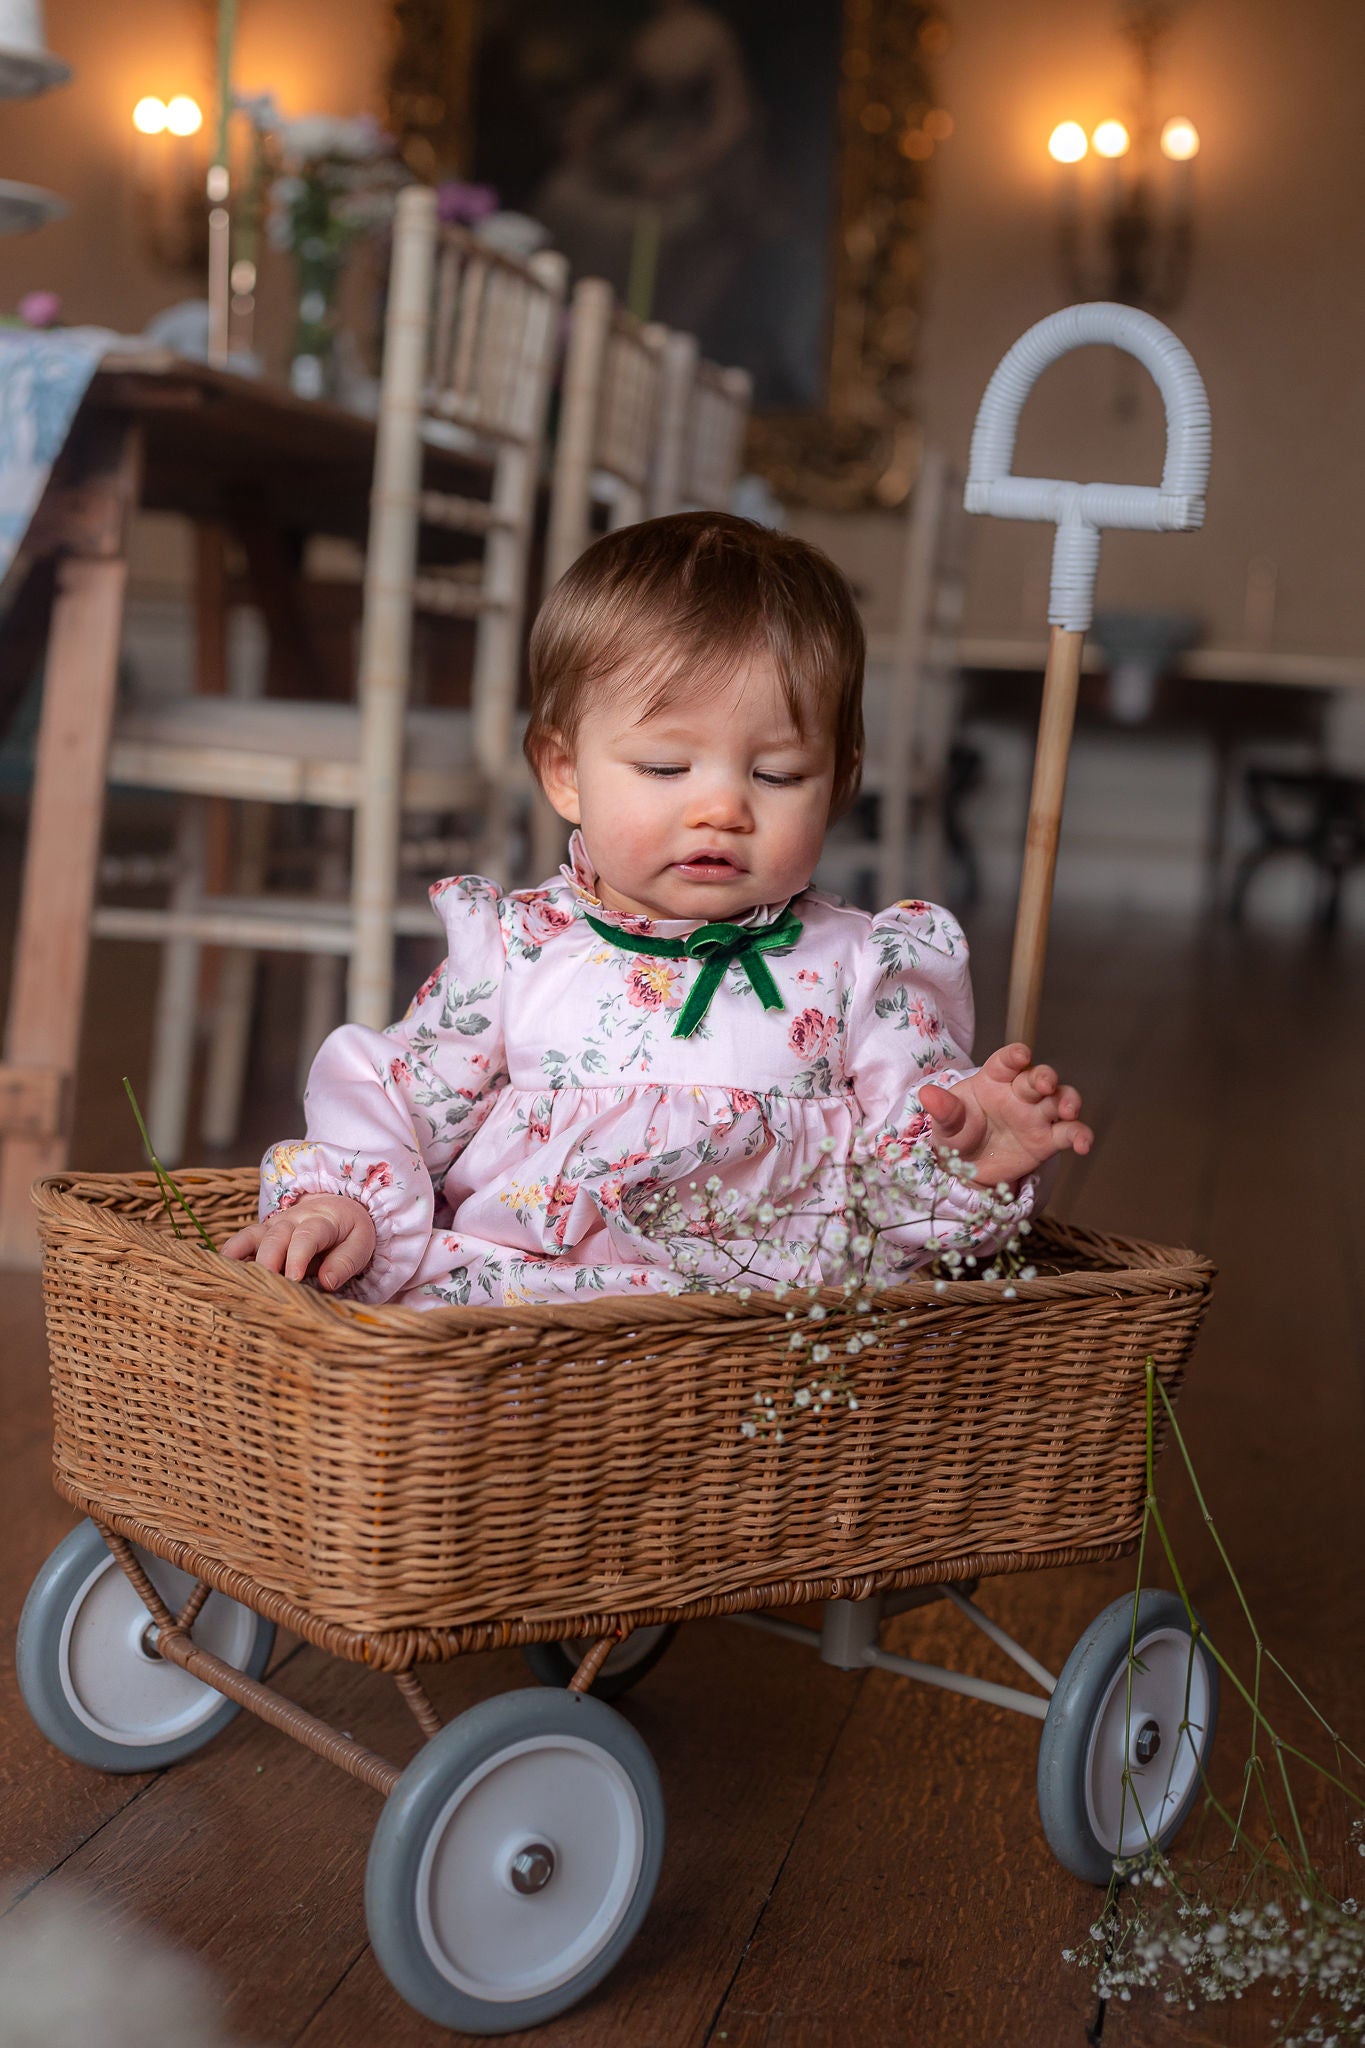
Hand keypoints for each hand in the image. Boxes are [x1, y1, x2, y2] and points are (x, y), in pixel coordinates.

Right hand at [220, 1194, 375, 1291]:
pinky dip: (229, 1255)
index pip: (306, 1236)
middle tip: (266, 1286)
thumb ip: (345, 1262)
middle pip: (275, 1237)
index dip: (298, 1256)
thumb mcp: (360, 1244)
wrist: (339, 1211)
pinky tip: (217, 1271)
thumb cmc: (350, 1233)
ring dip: (241, 1258)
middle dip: (268, 1261)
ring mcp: (273, 1226)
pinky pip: (241, 1241)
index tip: (294, 1278)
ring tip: (231, 1278)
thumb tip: (327, 1282)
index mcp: (321, 1221)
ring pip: (252, 1237)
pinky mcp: (261, 1235)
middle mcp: (292, 1220)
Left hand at [918, 1043, 1092, 1189]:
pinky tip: (1084, 1145)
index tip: (1020, 1054)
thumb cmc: (957, 1134)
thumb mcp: (946, 1123)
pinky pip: (1070, 1134)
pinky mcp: (1048, 1140)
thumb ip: (943, 1109)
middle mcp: (1019, 1093)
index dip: (1016, 1056)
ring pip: (1061, 1100)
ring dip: (1069, 1101)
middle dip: (1045, 1077)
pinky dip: (1081, 1136)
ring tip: (1069, 1110)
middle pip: (1039, 1077)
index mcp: (994, 1079)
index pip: (1007, 1061)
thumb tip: (926, 1094)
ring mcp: (1037, 1115)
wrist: (966, 1169)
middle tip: (1045, 1083)